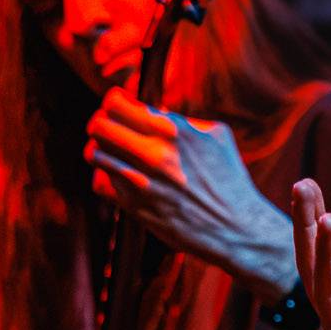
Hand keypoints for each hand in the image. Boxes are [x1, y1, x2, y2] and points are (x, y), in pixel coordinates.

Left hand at [86, 87, 297, 301]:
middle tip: (113, 131)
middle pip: (98, 125)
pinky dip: (105, 178)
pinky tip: (120, 178)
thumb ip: (181, 120)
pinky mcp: (134, 206)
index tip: (119, 108)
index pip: (116, 103)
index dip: (113, 102)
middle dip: (103, 124)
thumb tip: (154, 111)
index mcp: (172, 131)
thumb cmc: (230, 180)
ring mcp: (140, 181)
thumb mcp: (216, 136)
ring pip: (94, 153)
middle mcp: (153, 154)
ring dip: (102, 151)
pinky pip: (99, 183)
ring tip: (115, 155)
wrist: (237, 227)